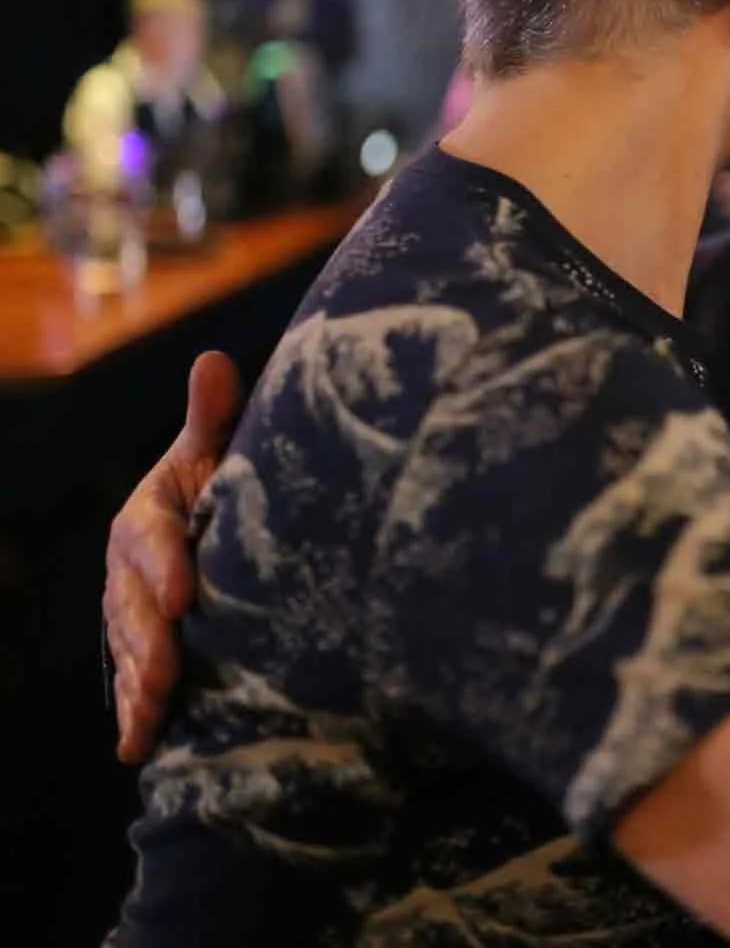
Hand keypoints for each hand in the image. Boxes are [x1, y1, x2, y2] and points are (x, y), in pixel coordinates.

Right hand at [103, 351, 241, 761]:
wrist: (217, 517)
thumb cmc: (222, 477)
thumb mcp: (216, 449)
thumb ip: (213, 416)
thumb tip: (212, 360)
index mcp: (145, 516)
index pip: (149, 541)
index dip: (164, 568)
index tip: (185, 596)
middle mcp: (128, 569)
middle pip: (133, 608)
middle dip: (149, 643)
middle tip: (168, 675)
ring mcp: (129, 612)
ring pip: (129, 651)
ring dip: (139, 687)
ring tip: (153, 718)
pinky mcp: (143, 648)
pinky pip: (133, 682)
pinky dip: (137, 714)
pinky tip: (140, 748)